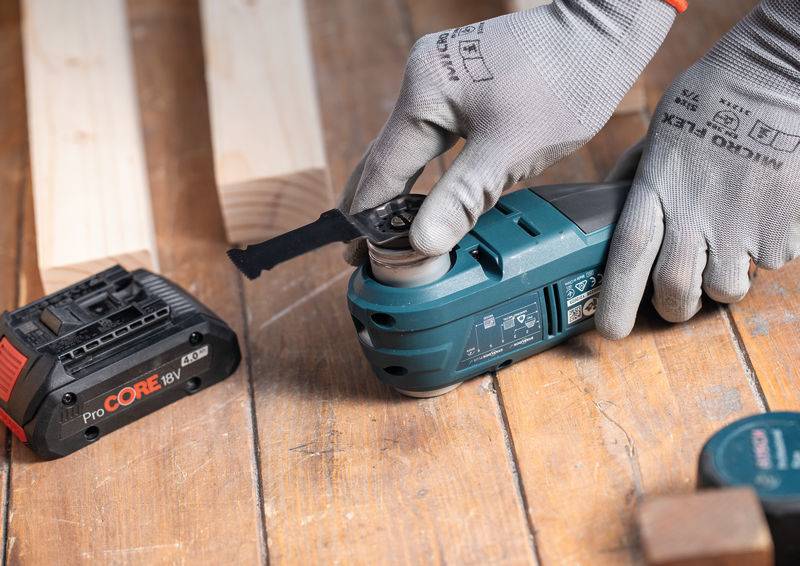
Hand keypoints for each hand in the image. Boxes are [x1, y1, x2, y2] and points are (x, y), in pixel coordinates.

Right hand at [340, 0, 675, 263]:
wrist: (604, 29)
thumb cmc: (567, 79)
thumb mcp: (511, 150)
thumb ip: (463, 197)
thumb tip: (422, 243)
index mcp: (423, 93)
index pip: (382, 169)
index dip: (369, 218)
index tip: (356, 254)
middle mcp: (421, 78)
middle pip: (384, 157)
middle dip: (373, 206)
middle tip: (359, 250)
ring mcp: (439, 76)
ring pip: (407, 146)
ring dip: (398, 189)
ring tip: (386, 232)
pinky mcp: (460, 81)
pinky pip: (429, 134)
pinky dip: (422, 168)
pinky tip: (421, 194)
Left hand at [597, 0, 799, 338]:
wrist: (774, 80)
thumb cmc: (709, 102)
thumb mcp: (656, 138)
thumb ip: (632, 178)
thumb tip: (605, 204)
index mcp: (656, 191)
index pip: (628, 257)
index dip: (616, 301)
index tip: (609, 331)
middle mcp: (696, 215)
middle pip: (676, 291)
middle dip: (672, 308)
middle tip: (674, 302)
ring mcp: (742, 225)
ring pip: (726, 289)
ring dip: (722, 280)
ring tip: (724, 247)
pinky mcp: (784, 229)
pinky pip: (770, 263)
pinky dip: (762, 250)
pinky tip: (757, 215)